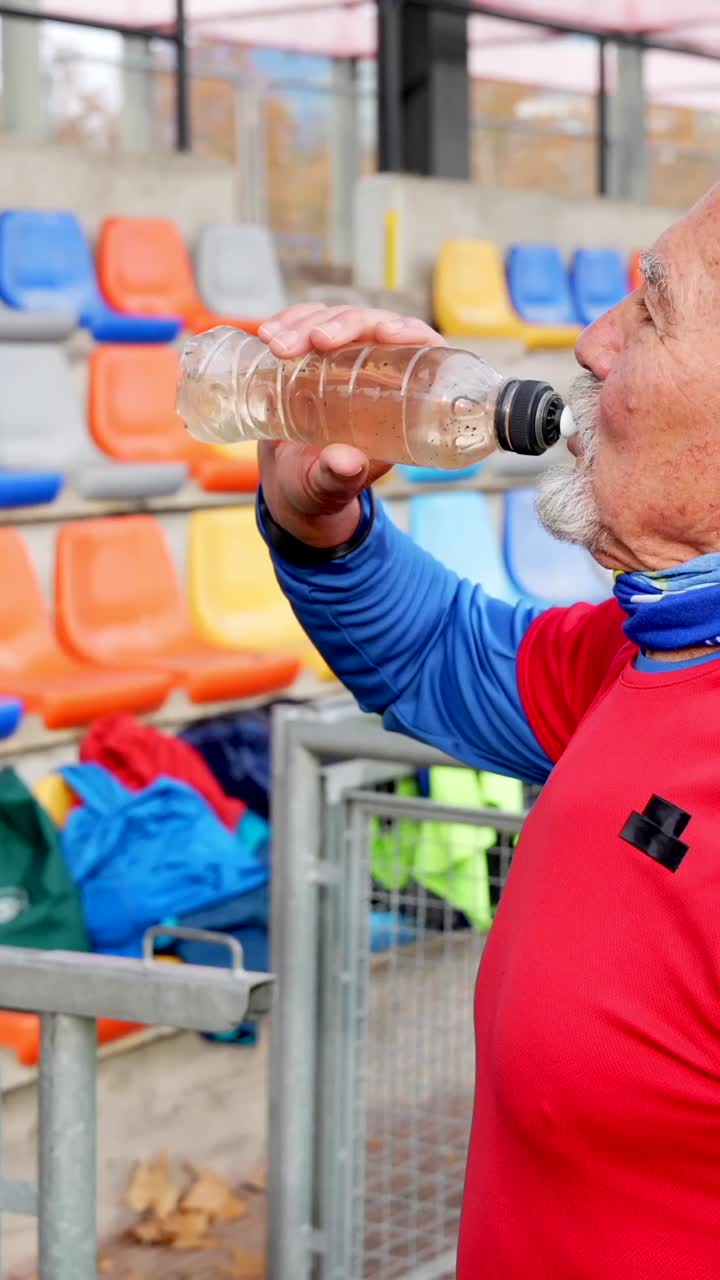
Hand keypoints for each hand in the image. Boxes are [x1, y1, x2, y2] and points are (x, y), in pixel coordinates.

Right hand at [257, 304, 445, 547]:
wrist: (290, 484)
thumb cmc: (321, 488)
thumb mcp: (330, 487)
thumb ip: (338, 478)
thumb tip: (346, 462)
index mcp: (401, 403)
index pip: (421, 351)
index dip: (410, 331)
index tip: (385, 333)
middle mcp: (376, 373)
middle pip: (372, 326)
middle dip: (341, 325)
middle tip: (312, 341)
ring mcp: (343, 360)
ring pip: (335, 320)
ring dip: (306, 322)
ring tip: (275, 343)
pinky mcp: (313, 355)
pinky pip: (306, 324)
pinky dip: (287, 322)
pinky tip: (268, 333)